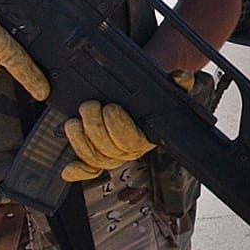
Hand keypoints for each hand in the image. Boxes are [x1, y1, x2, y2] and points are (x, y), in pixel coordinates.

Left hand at [61, 70, 195, 181]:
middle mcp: (130, 149)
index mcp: (148, 135)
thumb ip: (177, 81)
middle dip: (96, 128)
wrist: (137, 93)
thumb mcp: (166, 84)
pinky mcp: (96, 156)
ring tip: (74, 121)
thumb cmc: (149, 91)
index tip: (111, 107)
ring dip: (81, 141)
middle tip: (90, 106)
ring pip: (95, 158)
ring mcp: (112, 154)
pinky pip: (89, 170)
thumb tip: (181, 78)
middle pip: (110, 151)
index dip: (119, 126)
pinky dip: (78, 171)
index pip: (133, 141)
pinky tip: (69, 169)